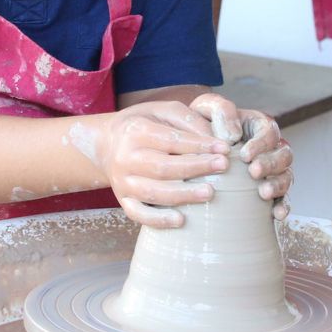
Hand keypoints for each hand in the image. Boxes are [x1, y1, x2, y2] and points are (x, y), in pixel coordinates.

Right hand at [83, 102, 232, 227]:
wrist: (106, 144)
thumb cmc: (143, 126)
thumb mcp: (162, 111)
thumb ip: (188, 120)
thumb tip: (214, 138)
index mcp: (135, 131)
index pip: (171, 139)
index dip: (199, 144)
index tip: (224, 148)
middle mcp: (126, 158)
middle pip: (163, 167)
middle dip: (196, 167)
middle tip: (223, 166)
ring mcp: (123, 182)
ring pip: (154, 192)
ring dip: (183, 194)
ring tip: (210, 193)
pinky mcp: (123, 200)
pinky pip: (139, 214)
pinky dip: (158, 219)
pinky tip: (181, 220)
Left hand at [189, 94, 293, 219]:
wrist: (194, 145)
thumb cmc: (202, 123)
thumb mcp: (207, 108)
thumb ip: (221, 111)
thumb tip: (232, 136)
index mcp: (259, 126)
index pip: (270, 132)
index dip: (261, 144)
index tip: (244, 154)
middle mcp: (271, 149)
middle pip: (284, 155)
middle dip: (271, 164)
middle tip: (253, 172)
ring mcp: (272, 170)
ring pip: (286, 176)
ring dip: (278, 185)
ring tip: (263, 193)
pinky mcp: (268, 190)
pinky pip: (283, 198)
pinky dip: (283, 205)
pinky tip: (277, 214)